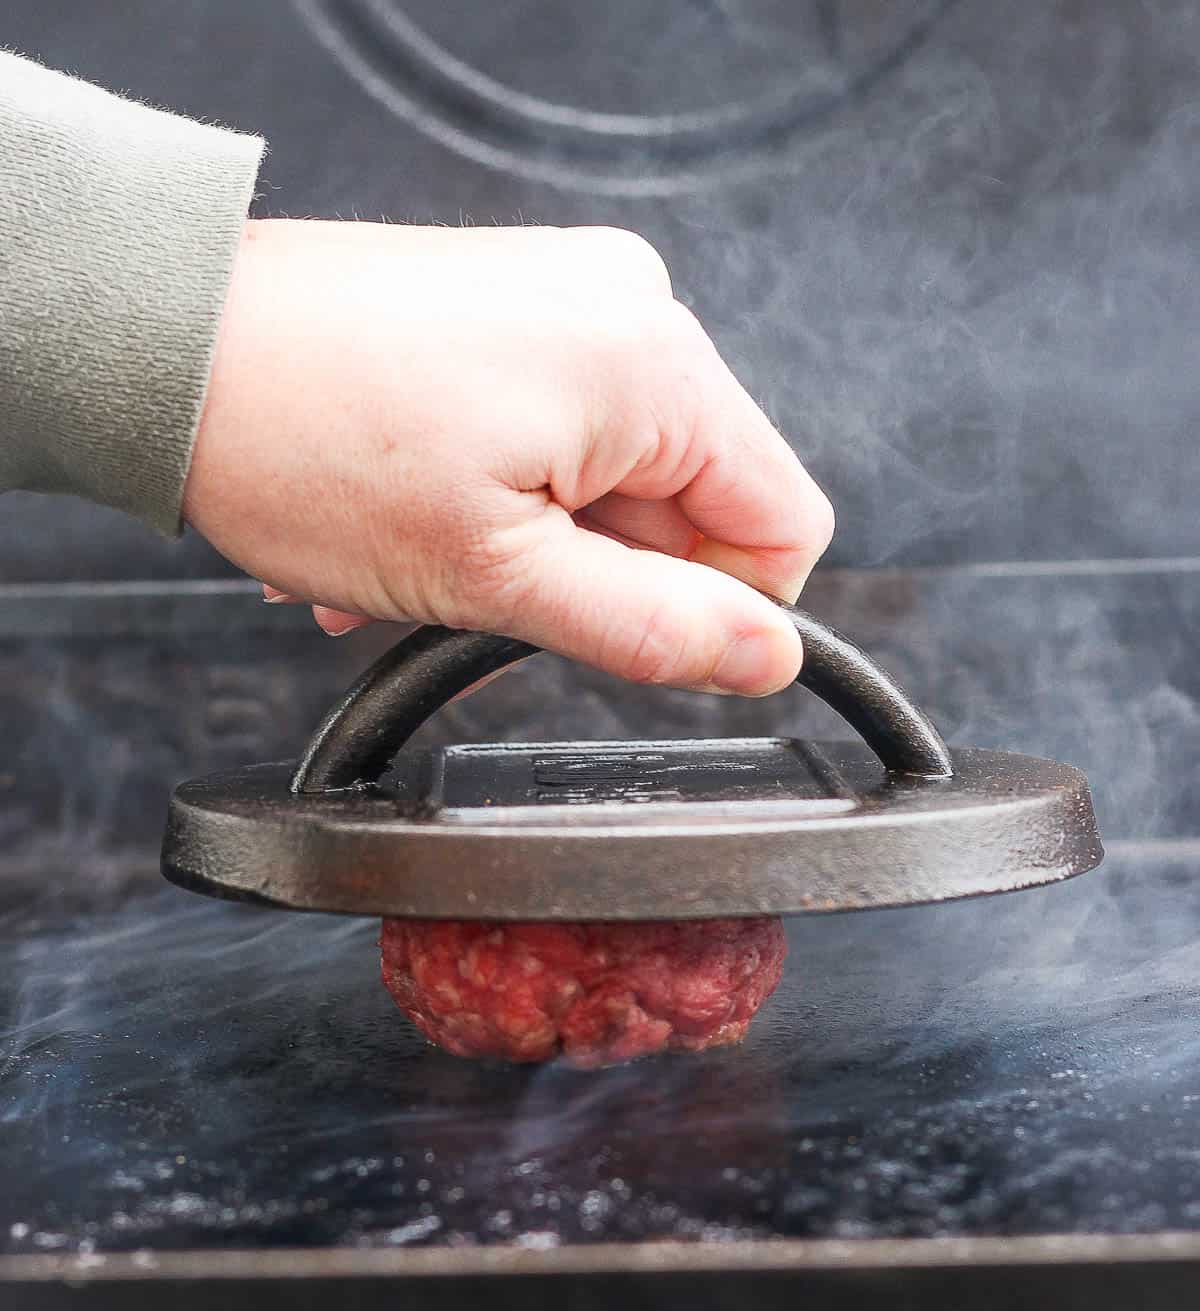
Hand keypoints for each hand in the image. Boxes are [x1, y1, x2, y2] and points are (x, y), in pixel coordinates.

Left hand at [184, 221, 833, 693]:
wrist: (169, 346)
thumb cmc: (306, 443)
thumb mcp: (496, 578)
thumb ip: (652, 627)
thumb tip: (769, 656)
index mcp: (656, 368)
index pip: (782, 527)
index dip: (713, 613)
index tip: (616, 636)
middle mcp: (630, 308)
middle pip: (691, 507)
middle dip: (596, 578)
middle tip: (486, 594)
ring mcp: (569, 296)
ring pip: (612, 483)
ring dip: (532, 548)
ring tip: (426, 559)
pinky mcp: (514, 304)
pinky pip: (557, 432)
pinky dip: (501, 496)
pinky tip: (417, 520)